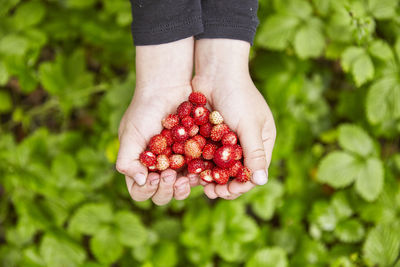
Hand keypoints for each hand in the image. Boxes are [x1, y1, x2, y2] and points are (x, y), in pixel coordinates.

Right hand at [116, 38, 198, 204]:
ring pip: (180, 188)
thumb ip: (128, 159)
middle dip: (167, 190)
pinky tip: (200, 170)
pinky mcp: (193, 156)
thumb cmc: (144, 110)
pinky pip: (197, 173)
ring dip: (183, 188)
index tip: (155, 177)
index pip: (140, 192)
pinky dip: (198, 175)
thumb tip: (140, 181)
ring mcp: (177, 164)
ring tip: (187, 177)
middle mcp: (158, 170)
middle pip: (162, 195)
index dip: (147, 190)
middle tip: (172, 175)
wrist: (167, 89)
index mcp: (140, 167)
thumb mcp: (131, 134)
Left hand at [193, 39, 275, 199]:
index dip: (241, 184)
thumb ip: (254, 152)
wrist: (216, 70)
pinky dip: (202, 165)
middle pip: (236, 172)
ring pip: (220, 167)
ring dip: (212, 178)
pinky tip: (194, 173)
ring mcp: (227, 139)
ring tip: (203, 187)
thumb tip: (261, 182)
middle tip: (212, 193)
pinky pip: (208, 155)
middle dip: (225, 184)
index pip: (254, 170)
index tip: (227, 191)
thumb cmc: (238, 94)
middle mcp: (245, 143)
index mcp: (262, 141)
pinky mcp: (211, 135)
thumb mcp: (248, 124)